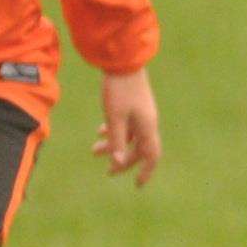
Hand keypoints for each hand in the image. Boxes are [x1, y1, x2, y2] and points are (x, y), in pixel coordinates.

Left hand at [93, 68, 160, 186]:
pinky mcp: (134, 105)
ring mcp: (141, 113)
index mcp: (147, 127)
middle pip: (138, 149)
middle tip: (108, 171)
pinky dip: (115, 131)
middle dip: (123, 161)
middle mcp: (147, 122)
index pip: (152, 156)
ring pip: (130, 136)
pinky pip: (127, 125)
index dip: (146, 171)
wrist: (123, 61)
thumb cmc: (119, 90)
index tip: (137, 185)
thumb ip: (117, 141)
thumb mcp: (115, 117)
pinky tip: (100, 130)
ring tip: (94, 151)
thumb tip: (118, 163)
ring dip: (114, 145)